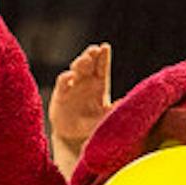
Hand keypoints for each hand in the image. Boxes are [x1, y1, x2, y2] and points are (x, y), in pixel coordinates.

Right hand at [49, 43, 113, 179]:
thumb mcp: (106, 118)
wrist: (74, 138)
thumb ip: (115, 110)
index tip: (104, 47)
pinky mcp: (60, 95)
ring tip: (85, 59)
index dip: (103, 57)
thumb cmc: (93, 125)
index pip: (102, 68)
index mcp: (99, 85)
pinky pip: (62, 84)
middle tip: (94, 50)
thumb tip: (125, 103)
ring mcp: (72, 86)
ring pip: (75, 70)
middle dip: (91, 55)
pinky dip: (66, 79)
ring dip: (80, 63)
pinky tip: (70, 76)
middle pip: (89, 64)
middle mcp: (86, 82)